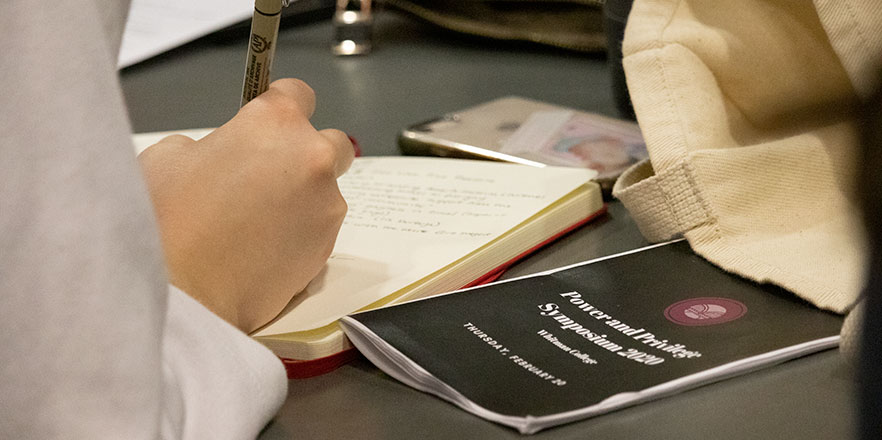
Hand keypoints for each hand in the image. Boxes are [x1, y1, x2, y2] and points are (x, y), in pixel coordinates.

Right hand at [138, 79, 353, 332]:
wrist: (184, 296)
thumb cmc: (166, 218)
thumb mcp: (169, 156)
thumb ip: (211, 144)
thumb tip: (225, 155)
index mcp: (275, 122)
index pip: (298, 94)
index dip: (280, 108)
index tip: (267, 127)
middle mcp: (313, 157)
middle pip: (332, 143)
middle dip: (308, 155)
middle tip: (269, 178)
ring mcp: (327, 205)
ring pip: (325, 193)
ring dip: (302, 201)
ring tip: (257, 227)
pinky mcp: (329, 249)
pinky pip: (318, 231)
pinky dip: (300, 236)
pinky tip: (263, 253)